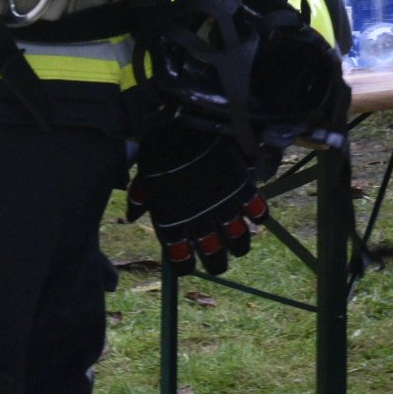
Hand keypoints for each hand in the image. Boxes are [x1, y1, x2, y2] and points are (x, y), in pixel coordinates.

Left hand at [126, 112, 264, 275]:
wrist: (184, 128)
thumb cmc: (160, 152)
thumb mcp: (146, 177)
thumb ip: (141, 199)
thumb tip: (133, 215)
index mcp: (174, 223)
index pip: (181, 260)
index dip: (185, 264)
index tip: (188, 263)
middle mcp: (201, 222)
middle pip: (215, 258)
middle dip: (217, 263)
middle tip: (218, 261)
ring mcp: (224, 207)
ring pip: (240, 241)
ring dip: (240, 245)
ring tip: (239, 245)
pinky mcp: (242, 190)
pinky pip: (258, 212)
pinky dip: (259, 215)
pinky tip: (255, 215)